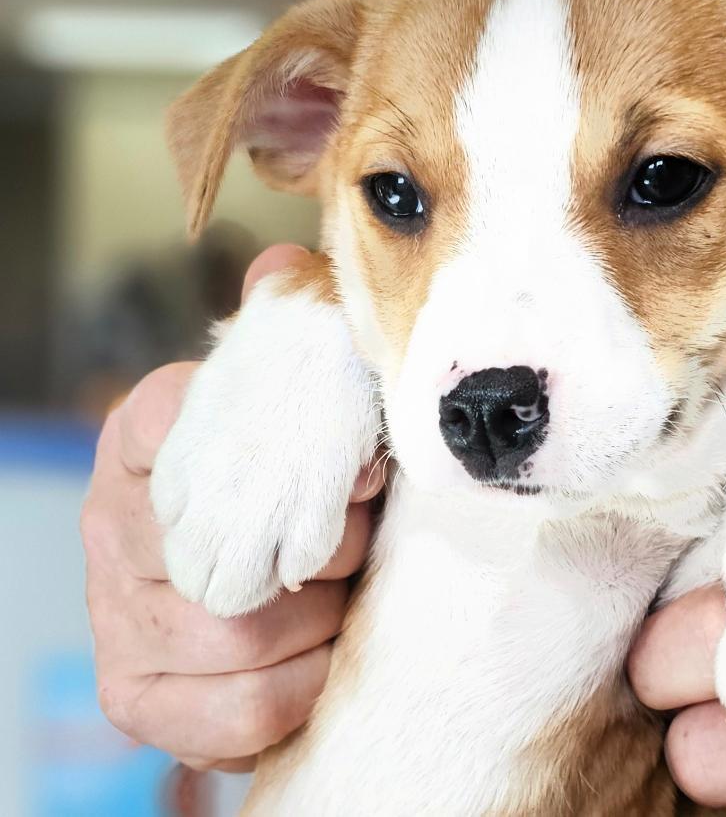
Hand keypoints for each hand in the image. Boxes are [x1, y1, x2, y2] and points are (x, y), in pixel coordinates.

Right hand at [82, 244, 383, 771]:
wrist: (262, 591)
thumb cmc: (294, 485)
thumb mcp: (305, 400)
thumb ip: (292, 333)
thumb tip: (281, 264)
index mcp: (144, 435)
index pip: (188, 423)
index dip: (299, 457)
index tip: (358, 474)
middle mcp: (113, 521)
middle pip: (231, 543)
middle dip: (328, 550)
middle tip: (366, 543)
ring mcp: (115, 613)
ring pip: (239, 630)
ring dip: (322, 620)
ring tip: (348, 598)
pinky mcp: (135, 694)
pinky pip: (238, 707)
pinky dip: (300, 688)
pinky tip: (324, 661)